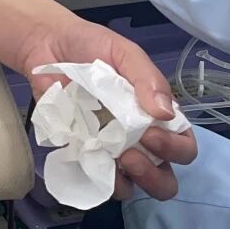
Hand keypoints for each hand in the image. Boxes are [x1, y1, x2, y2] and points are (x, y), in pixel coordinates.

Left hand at [16, 14, 196, 200]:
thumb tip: (166, 113)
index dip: (175, 149)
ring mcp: (109, 149)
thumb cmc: (91, 45)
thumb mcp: (124, 53)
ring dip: (127, 181)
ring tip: (112, 159)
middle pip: (164, 178)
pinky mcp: (81, 152)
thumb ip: (147, 79)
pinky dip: (95, 177)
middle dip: (154, 176)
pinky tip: (87, 159)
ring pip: (132, 186)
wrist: (46, 43)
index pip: (183, 146)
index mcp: (156, 115)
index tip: (150, 134)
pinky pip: (94, 179)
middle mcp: (138, 139)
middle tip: (130, 155)